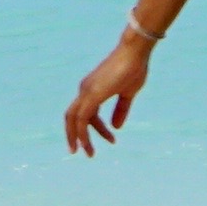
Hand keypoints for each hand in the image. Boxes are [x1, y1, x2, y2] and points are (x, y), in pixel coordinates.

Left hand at [63, 26, 155, 155]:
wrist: (135, 52)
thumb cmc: (134, 68)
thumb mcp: (128, 93)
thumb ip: (121, 109)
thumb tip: (116, 127)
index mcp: (92, 89)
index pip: (87, 113)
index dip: (97, 128)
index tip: (112, 139)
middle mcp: (85, 90)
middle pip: (71, 117)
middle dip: (75, 135)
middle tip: (80, 151)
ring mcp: (86, 91)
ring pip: (73, 119)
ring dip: (78, 138)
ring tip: (88, 153)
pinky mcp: (91, 95)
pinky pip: (81, 119)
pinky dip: (82, 133)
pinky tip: (89, 144)